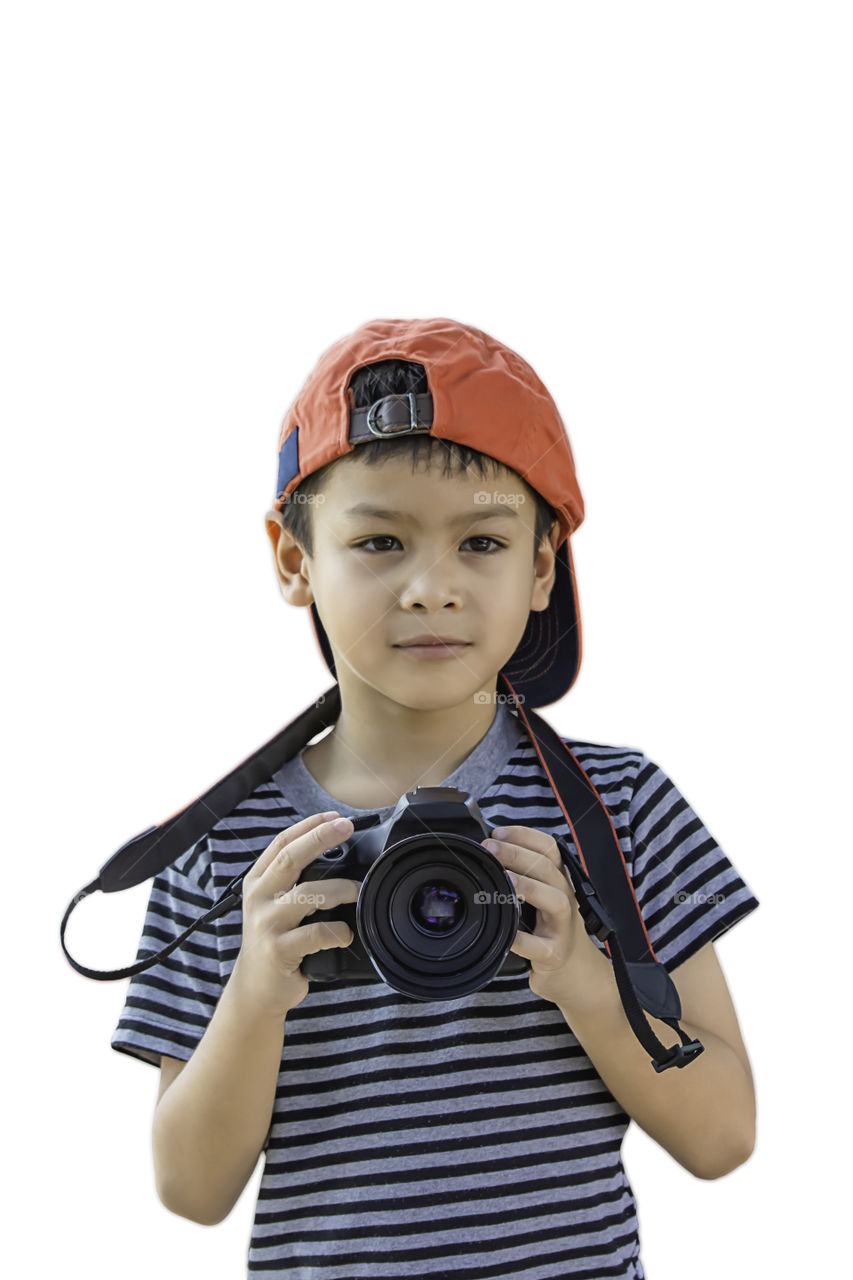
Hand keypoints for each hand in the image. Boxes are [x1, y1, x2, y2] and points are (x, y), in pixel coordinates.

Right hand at [233, 810, 360, 1017]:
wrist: (255, 989)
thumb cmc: (273, 941)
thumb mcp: (273, 905)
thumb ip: (293, 882)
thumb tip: (334, 853)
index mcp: (257, 882)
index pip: (281, 843)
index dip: (308, 826)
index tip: (334, 816)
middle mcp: (259, 898)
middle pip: (290, 858)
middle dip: (321, 838)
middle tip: (347, 827)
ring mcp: (267, 924)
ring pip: (307, 894)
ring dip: (339, 889)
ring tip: (357, 891)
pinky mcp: (279, 950)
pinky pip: (316, 934)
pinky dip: (338, 931)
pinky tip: (346, 934)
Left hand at [481, 824, 592, 1003]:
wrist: (574, 970)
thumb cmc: (549, 927)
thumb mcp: (543, 895)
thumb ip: (523, 875)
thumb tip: (487, 852)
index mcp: (558, 880)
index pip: (549, 849)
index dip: (524, 836)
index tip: (497, 833)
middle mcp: (565, 898)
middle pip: (548, 868)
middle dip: (518, 854)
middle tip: (491, 848)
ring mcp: (563, 927)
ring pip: (555, 901)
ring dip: (530, 887)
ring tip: (507, 880)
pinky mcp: (554, 954)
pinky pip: (539, 946)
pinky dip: (521, 939)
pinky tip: (506, 932)